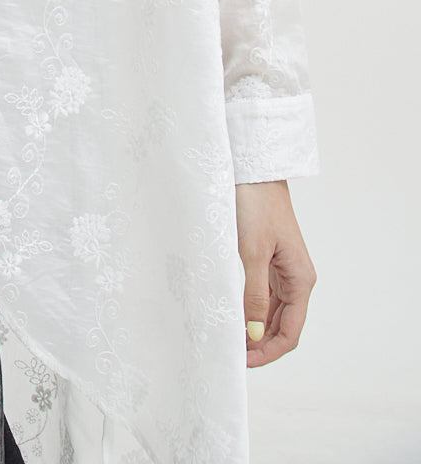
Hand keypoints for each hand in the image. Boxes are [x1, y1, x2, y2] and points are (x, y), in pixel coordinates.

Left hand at [235, 179, 316, 365]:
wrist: (252, 170)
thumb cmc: (255, 206)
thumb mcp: (252, 252)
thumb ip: (255, 295)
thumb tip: (254, 334)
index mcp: (300, 279)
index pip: (290, 331)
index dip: (268, 351)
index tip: (244, 362)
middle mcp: (296, 278)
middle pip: (282, 325)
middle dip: (260, 344)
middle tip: (232, 355)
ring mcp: (282, 269)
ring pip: (272, 312)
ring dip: (255, 329)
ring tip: (230, 340)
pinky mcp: (268, 259)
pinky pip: (263, 294)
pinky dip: (250, 309)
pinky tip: (233, 315)